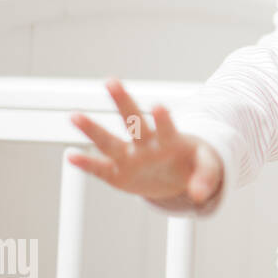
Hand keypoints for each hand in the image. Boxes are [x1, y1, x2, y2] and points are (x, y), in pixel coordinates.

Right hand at [65, 77, 224, 215]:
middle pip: (133, 122)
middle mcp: (146, 144)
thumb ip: (207, 177)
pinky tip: (70, 155)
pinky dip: (86, 164)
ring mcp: (129, 157)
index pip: (167, 127)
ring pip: (110, 142)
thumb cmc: (191, 162)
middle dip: (123, 102)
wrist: (176, 175)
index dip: (163, 119)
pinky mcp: (117, 173)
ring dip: (93, 130)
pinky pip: (100, 168)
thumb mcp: (206, 166)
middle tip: (111, 81)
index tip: (158, 106)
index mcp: (170, 139)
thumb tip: (199, 196)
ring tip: (74, 116)